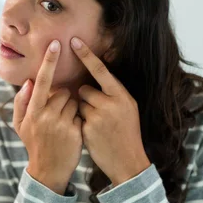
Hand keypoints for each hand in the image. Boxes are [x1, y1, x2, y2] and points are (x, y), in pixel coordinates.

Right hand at [13, 40, 82, 194]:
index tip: (56, 44)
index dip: (49, 61)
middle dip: (63, 98)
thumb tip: (29, 82)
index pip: (43, 80)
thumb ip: (22, 102)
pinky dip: (79, 119)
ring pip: (74, 102)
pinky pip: (81, 114)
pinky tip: (72, 132)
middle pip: (63, 92)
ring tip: (63, 125)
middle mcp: (47, 116)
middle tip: (57, 114)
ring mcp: (62, 124)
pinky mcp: (76, 132)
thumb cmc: (34, 144)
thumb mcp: (20, 125)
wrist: (48, 171)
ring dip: (72, 108)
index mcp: (33, 111)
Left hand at [71, 37, 150, 186]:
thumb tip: (93, 80)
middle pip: (85, 89)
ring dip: (82, 112)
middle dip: (86, 99)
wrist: (128, 162)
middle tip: (99, 114)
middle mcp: (111, 103)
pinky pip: (76, 118)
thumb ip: (113, 94)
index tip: (74, 41)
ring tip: (97, 125)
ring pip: (79, 104)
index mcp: (122, 95)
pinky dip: (80, 124)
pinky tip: (93, 135)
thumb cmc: (126, 133)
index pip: (101, 71)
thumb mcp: (128, 109)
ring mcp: (99, 116)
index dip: (87, 55)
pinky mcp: (88, 129)